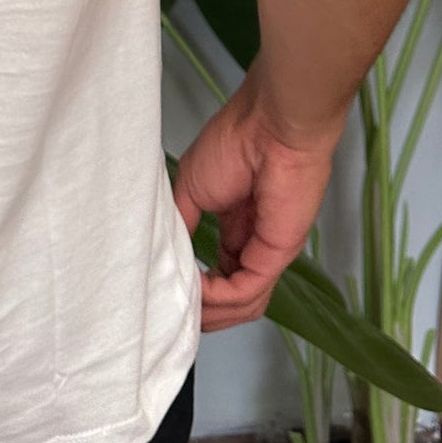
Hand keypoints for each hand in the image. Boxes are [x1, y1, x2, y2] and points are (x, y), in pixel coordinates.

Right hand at [172, 72, 341, 332]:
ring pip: (242, 305)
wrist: (270, 127)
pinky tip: (196, 293)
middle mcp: (254, 245)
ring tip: (183, 309)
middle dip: (204, 312)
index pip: (220, 274)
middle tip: (174, 315)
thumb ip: (180, 226)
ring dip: (210, 313)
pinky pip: (245, 291)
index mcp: (237, 225)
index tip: (171, 294)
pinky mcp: (275, 256)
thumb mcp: (190, 188)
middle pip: (233, 298)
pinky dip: (217, 298)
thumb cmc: (233, 145)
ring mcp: (268, 253)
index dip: (197, 291)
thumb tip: (166, 260)